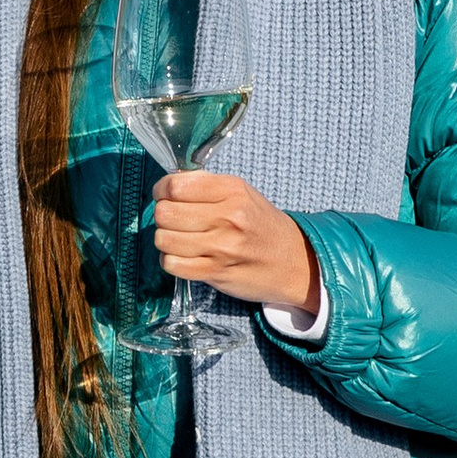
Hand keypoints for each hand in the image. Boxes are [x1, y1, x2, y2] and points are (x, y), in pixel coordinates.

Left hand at [151, 169, 318, 313]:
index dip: (162, 190)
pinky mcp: (216, 273)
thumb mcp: (242, 194)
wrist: (294, 262)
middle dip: (163, 216)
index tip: (166, 196)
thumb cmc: (262, 225)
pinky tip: (184, 257)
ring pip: (164, 239)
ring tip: (180, 239)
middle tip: (174, 220)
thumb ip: (206, 186)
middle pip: (164, 213)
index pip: (175, 185)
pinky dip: (172, 261)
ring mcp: (222, 247)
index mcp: (232, 190)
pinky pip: (172, 264)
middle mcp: (228, 217)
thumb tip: (168, 184)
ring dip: (166, 240)